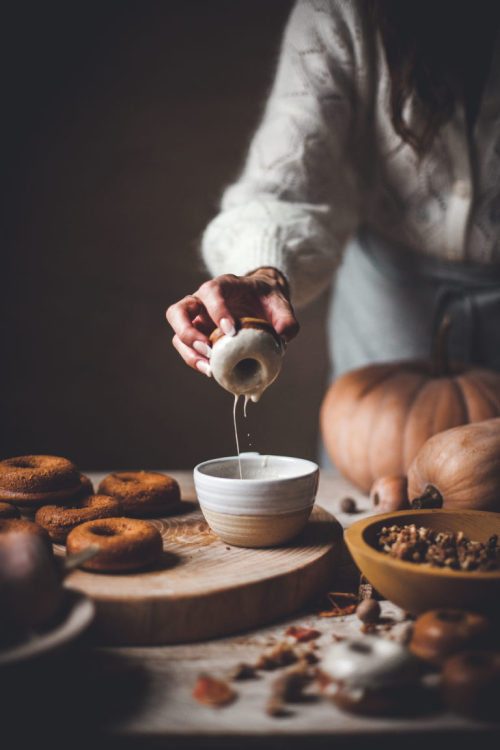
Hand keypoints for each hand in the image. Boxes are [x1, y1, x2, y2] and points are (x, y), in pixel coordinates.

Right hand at [165, 267, 298, 374]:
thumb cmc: (267, 300)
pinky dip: (196, 361)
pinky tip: (213, 371)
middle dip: (188, 332)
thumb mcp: (281, 304)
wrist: (260, 303)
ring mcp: (196, 320)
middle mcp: (201, 301)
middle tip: (208, 349)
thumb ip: (286, 320)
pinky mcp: (196, 336)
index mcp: (223, 286)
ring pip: (177, 334)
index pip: (211, 292)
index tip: (230, 330)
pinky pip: (187, 349)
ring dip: (189, 353)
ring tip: (210, 369)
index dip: (217, 310)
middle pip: (178, 311)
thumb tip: (282, 340)